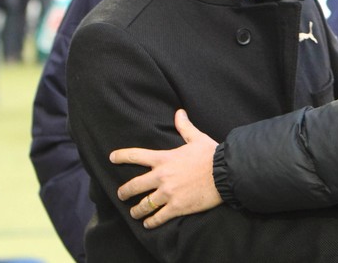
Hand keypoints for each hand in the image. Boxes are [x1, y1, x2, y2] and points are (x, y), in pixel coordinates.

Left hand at [110, 109, 220, 228]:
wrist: (226, 173)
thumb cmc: (212, 154)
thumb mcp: (197, 138)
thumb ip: (185, 127)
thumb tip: (179, 113)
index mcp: (164, 159)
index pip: (136, 156)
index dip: (121, 156)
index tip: (111, 157)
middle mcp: (161, 177)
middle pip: (133, 186)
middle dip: (124, 192)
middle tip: (121, 195)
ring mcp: (168, 194)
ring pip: (143, 205)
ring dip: (136, 210)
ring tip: (134, 213)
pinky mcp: (177, 207)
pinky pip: (157, 218)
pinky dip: (151, 222)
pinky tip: (148, 224)